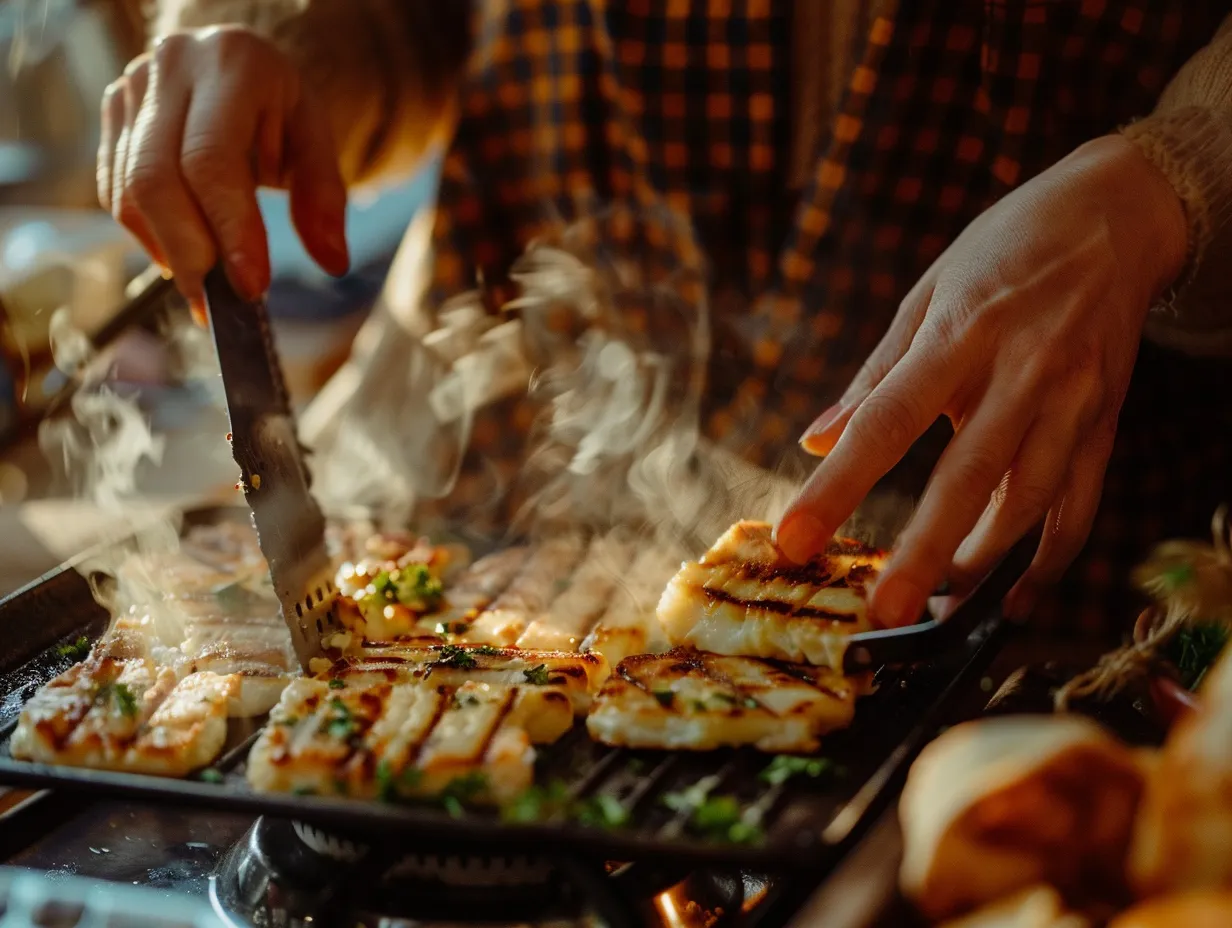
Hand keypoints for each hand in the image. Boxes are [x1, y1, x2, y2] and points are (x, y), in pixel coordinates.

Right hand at [98, 26, 348, 320]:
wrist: (240, 64)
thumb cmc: (282, 109)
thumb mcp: (317, 139)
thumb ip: (325, 197)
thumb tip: (332, 261)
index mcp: (232, 65)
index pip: (210, 160)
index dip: (227, 229)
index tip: (250, 286)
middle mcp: (171, 68)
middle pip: (155, 179)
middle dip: (188, 254)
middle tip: (217, 304)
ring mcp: (132, 88)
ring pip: (127, 190)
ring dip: (165, 251)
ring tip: (204, 288)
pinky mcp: (113, 115)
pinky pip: (115, 190)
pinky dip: (147, 234)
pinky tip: (181, 254)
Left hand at [775, 135, 1186, 625]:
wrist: (1119, 215)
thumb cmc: (1005, 251)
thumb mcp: (926, 293)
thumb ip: (873, 376)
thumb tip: (816, 439)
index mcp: (961, 332)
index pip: (887, 420)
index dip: (838, 485)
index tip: (795, 536)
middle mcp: (1022, 370)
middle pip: (967, 476)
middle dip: (923, 551)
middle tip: (883, 611)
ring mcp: (1073, 401)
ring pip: (1030, 501)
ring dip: (982, 562)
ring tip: (935, 605)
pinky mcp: (1106, 423)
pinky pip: (1080, 506)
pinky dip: (1050, 561)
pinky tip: (1016, 600)